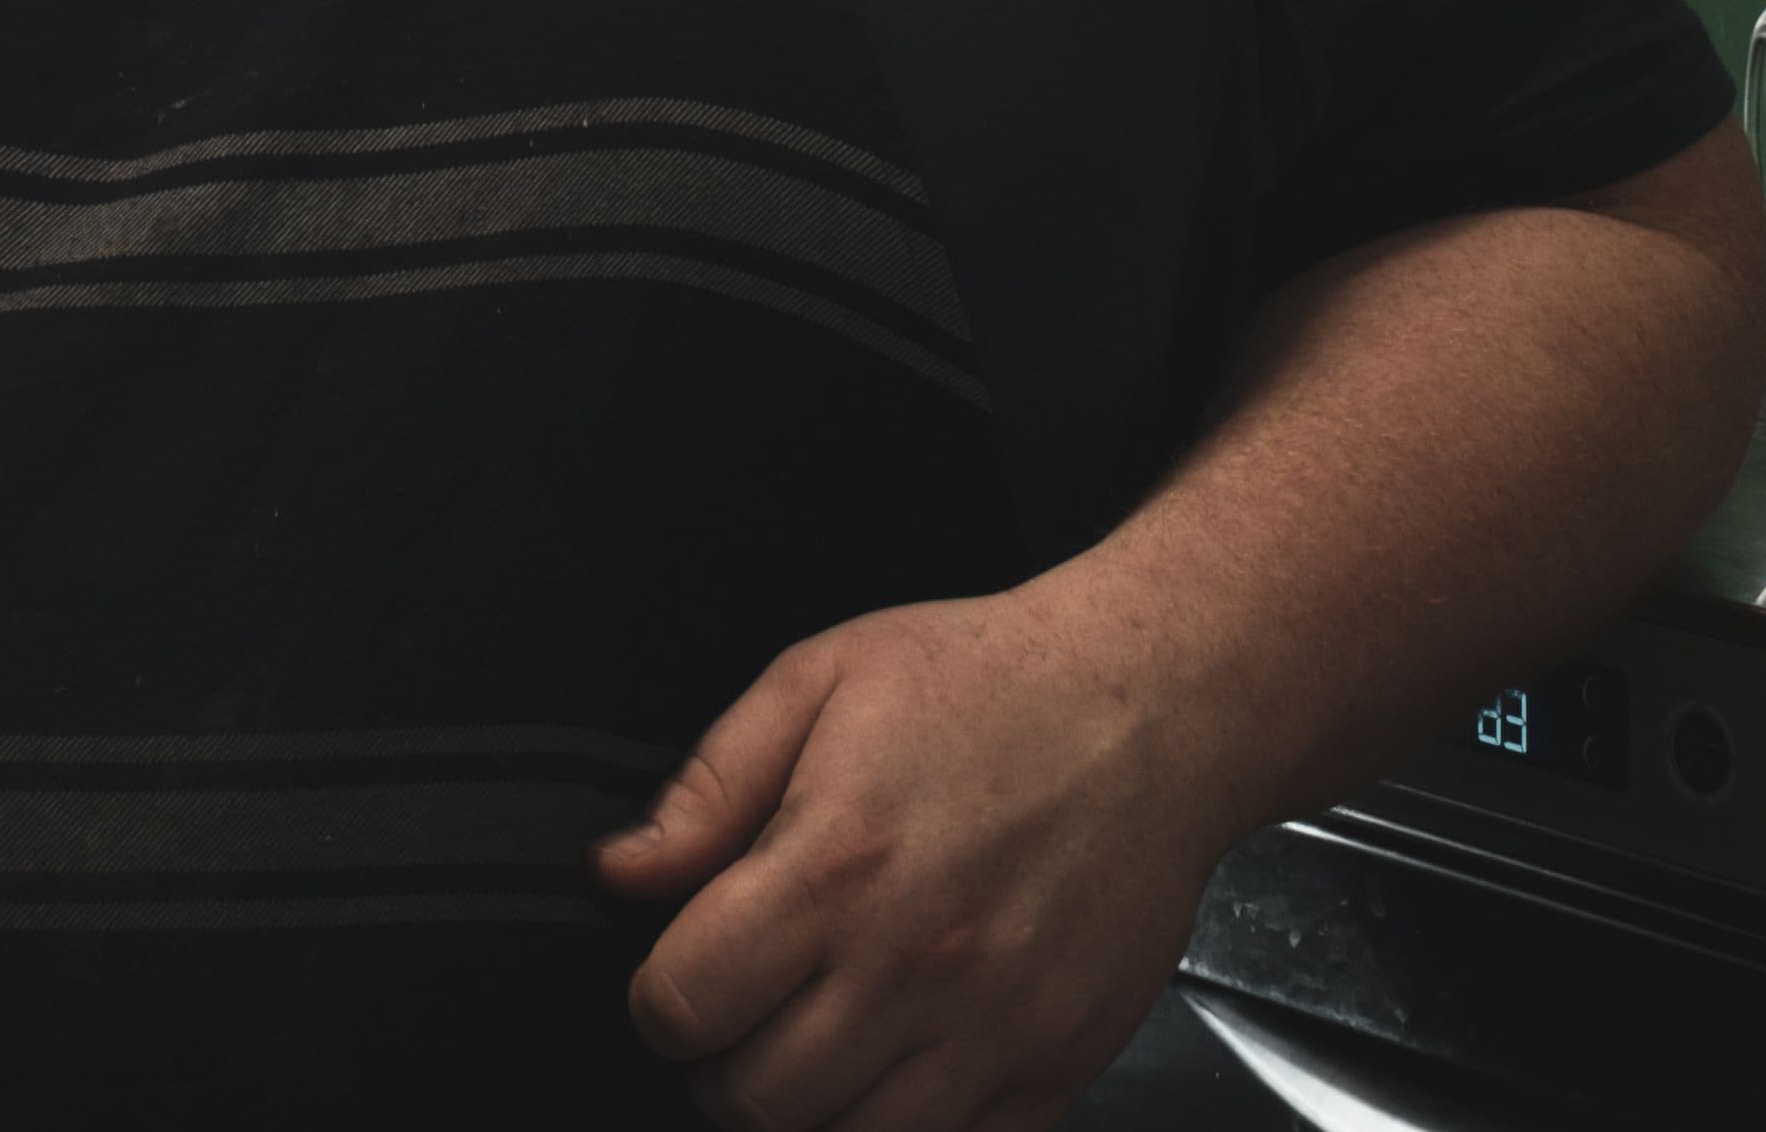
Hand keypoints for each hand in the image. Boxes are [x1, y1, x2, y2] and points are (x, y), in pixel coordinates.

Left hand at [593, 585, 1233, 1131]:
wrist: (1146, 709)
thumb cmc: (984, 684)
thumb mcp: (818, 679)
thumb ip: (708, 786)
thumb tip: (619, 870)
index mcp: (836, 864)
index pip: (686, 1004)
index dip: (658, 998)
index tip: (676, 974)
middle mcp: (910, 964)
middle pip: (753, 1100)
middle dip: (719, 1065)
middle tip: (742, 1011)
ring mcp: (989, 1031)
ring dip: (807, 1107)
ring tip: (815, 1033)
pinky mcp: (1052, 1070)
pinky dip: (903, 1127)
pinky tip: (895, 1060)